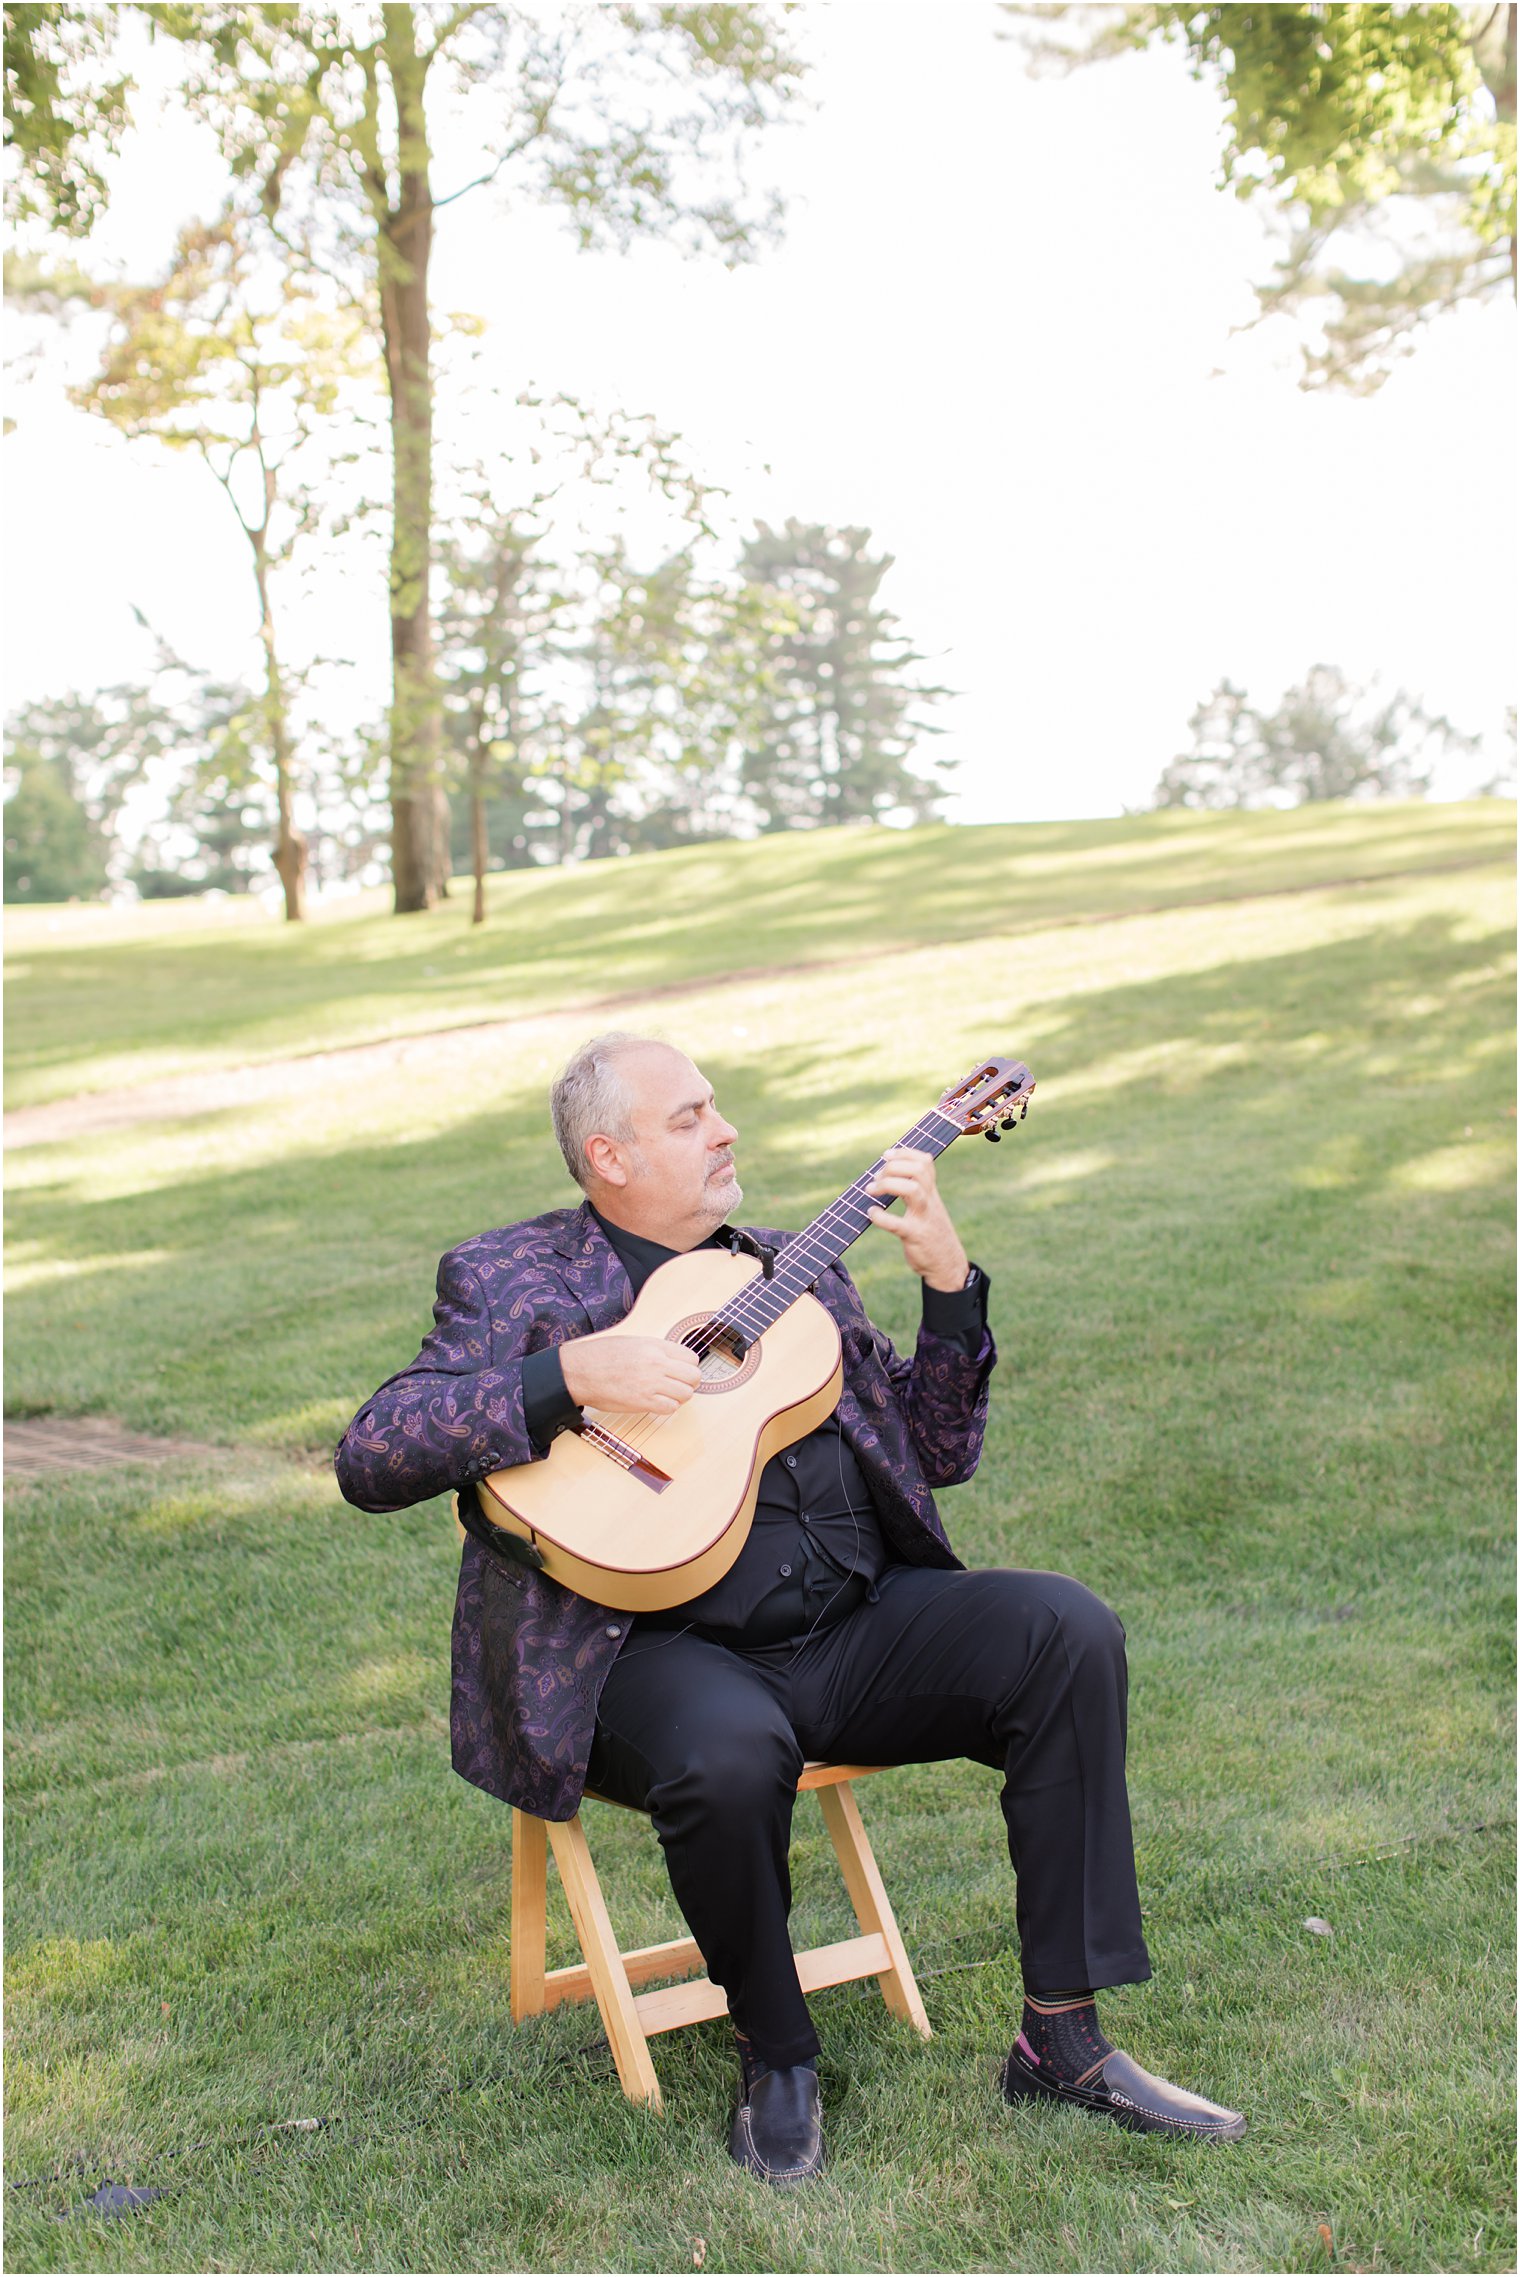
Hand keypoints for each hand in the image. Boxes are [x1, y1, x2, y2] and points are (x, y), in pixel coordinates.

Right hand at [559, 1331, 701, 1415]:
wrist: (580, 1371)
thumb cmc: (601, 1355)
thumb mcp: (633, 1342)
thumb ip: (656, 1350)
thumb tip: (674, 1360)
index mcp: (655, 1346)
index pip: (691, 1357)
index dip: (689, 1366)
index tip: (682, 1371)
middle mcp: (656, 1363)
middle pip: (694, 1376)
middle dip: (690, 1382)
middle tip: (679, 1384)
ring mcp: (651, 1383)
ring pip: (686, 1394)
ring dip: (680, 1396)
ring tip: (668, 1394)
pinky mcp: (642, 1402)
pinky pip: (670, 1408)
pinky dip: (667, 1407)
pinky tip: (658, 1402)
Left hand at [865, 1147, 969, 1292]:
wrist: (947, 1264)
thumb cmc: (931, 1233)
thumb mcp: (928, 1207)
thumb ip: (915, 1190)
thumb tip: (885, 1174)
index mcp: (931, 1192)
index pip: (925, 1162)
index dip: (905, 1153)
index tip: (886, 1155)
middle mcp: (930, 1201)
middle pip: (918, 1170)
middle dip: (893, 1167)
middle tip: (875, 1178)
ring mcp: (924, 1218)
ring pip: (913, 1189)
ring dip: (888, 1184)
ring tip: (871, 1190)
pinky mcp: (916, 1237)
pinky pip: (898, 1224)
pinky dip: (881, 1217)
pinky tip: (871, 1213)